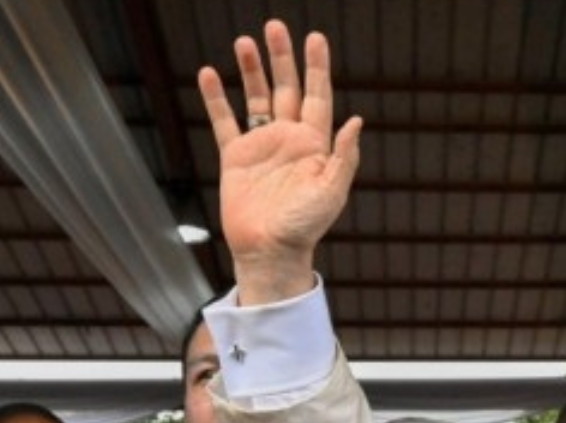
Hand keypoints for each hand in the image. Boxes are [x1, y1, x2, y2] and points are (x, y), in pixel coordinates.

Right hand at [197, 20, 362, 303]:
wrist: (269, 252)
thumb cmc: (304, 228)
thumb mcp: (331, 192)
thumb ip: (343, 156)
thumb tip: (356, 120)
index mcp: (314, 144)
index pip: (318, 95)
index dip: (316, 67)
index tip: (314, 38)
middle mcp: (288, 138)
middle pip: (286, 88)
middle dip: (282, 58)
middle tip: (275, 26)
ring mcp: (261, 146)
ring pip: (256, 98)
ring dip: (251, 70)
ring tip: (244, 41)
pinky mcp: (235, 158)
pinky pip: (224, 122)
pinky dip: (216, 99)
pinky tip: (210, 75)